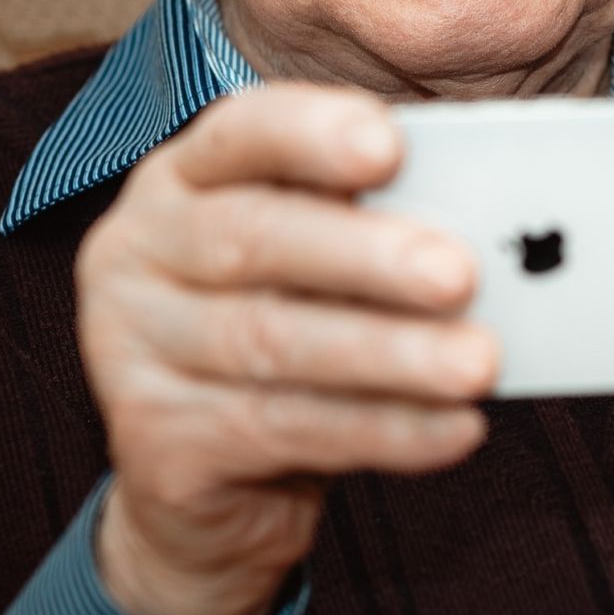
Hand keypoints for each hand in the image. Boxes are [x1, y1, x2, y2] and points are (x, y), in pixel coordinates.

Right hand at [75, 84, 496, 614]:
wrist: (203, 482)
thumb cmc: (285, 332)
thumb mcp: (313, 262)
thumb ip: (369, 224)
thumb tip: (484, 222)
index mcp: (182, 178)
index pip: (239, 132)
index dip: (311, 133)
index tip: (390, 146)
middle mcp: (137, 249)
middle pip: (252, 239)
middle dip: (366, 256)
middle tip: (461, 275)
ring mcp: (129, 348)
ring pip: (272, 343)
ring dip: (390, 354)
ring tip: (479, 363)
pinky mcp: (153, 443)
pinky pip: (282, 430)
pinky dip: (382, 429)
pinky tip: (452, 428)